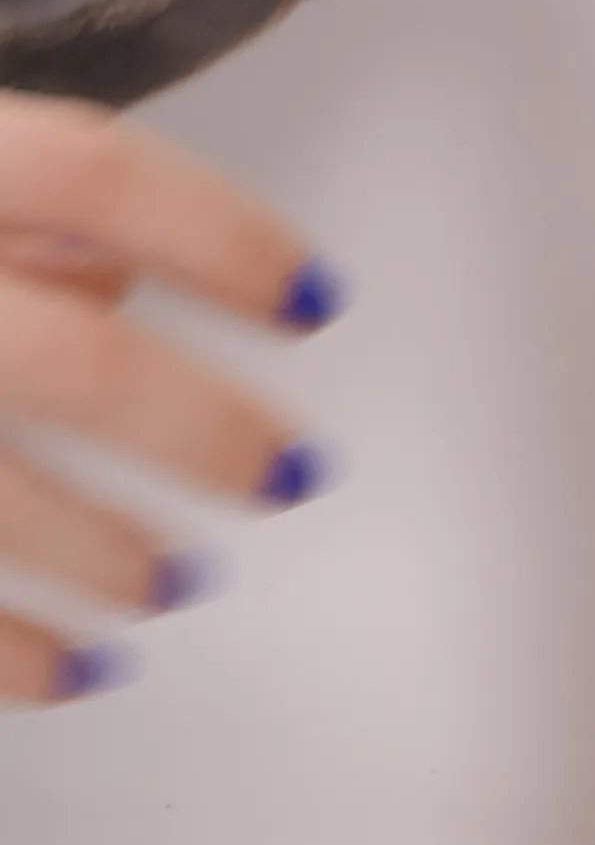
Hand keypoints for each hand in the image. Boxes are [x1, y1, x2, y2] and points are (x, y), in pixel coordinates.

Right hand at [0, 96, 336, 707]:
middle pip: (67, 358)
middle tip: (291, 476)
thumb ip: (16, 201)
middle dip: (202, 430)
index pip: (92, 170)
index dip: (223, 237)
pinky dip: (3, 653)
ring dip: (108, 555)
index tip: (314, 304)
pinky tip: (69, 673)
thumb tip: (134, 278)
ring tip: (174, 583)